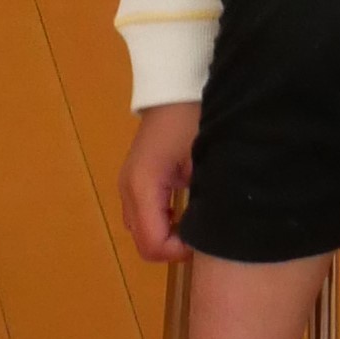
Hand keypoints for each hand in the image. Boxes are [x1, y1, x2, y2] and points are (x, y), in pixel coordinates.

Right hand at [118, 101, 198, 263]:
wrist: (175, 85)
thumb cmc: (193, 121)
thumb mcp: (204, 164)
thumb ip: (204, 204)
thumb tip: (212, 237)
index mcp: (143, 185)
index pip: (152, 244)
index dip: (179, 253)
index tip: (203, 238)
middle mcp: (128, 188)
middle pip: (142, 242)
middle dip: (171, 246)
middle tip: (199, 232)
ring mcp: (127, 182)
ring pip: (139, 230)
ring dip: (164, 235)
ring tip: (192, 221)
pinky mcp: (132, 177)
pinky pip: (141, 215)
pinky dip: (159, 222)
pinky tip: (181, 209)